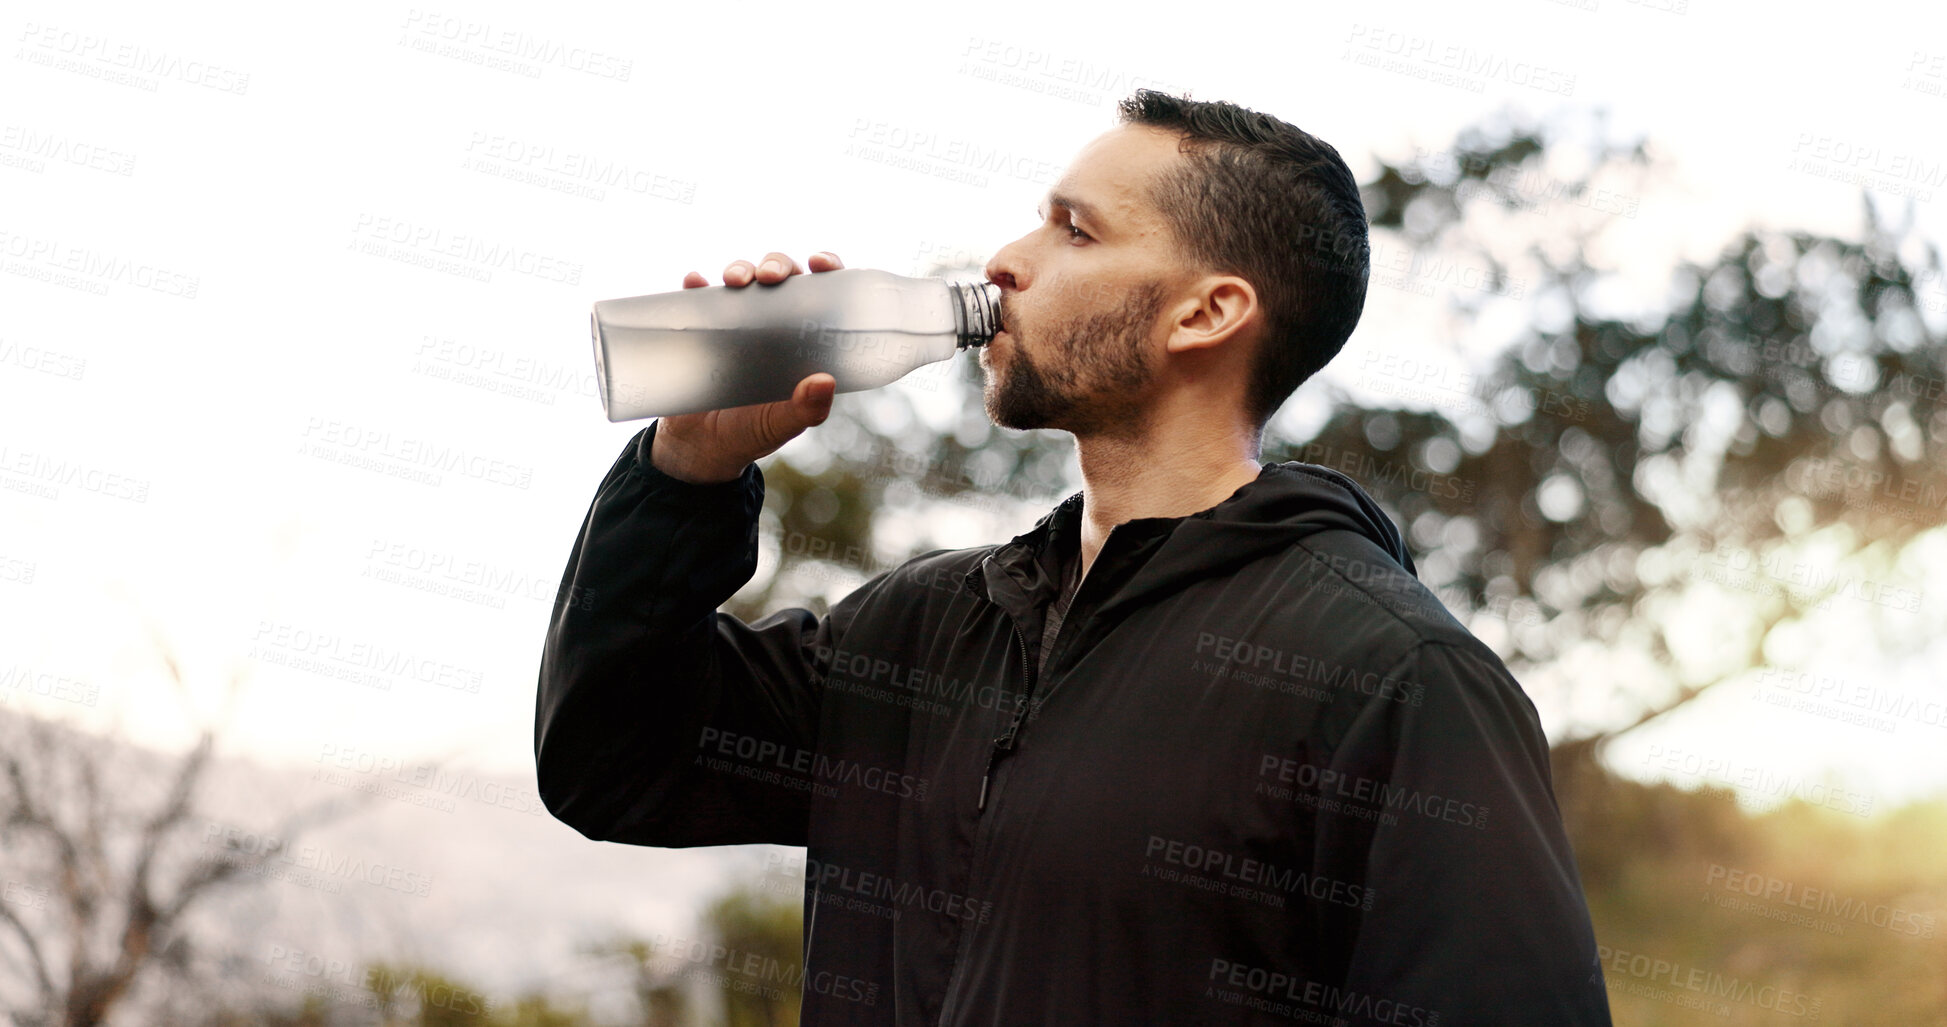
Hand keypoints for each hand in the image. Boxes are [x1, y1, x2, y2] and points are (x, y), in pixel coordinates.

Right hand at [649, 251, 844, 483]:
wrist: (699, 447)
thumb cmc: (751, 432)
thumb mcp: (782, 424)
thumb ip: (806, 409)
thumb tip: (825, 381)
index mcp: (802, 339)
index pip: (821, 293)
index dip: (826, 269)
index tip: (820, 263)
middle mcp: (772, 323)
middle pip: (780, 277)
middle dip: (777, 265)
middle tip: (770, 277)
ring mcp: (734, 322)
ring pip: (741, 279)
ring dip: (740, 268)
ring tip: (734, 280)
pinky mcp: (700, 328)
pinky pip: (697, 297)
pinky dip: (696, 284)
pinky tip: (695, 282)